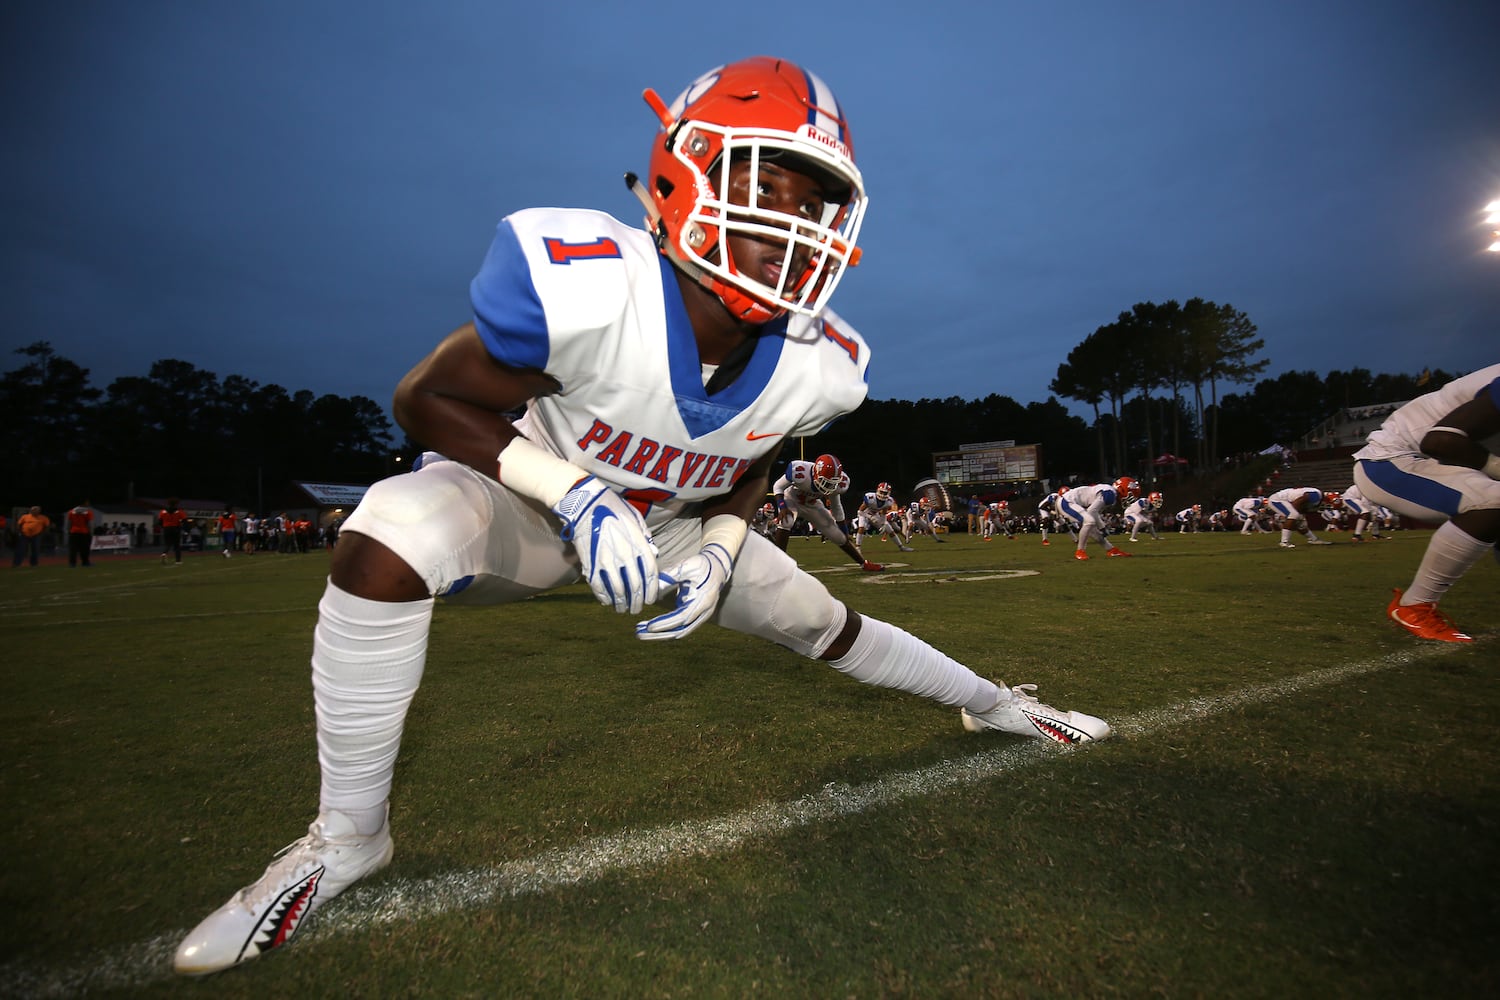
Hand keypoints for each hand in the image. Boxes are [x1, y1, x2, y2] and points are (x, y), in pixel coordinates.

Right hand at [552, 476, 657, 613]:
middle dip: (637, 601)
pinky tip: (607, 602)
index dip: (651, 590)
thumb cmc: (612, 508)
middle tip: (636, 608)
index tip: (650, 599)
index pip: (650, 574)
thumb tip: (654, 554)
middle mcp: (625, 555)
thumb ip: (645, 538)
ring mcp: (607, 561)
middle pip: (635, 586)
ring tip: (623, 609)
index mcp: (639, 543)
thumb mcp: (635, 519)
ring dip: (621, 603)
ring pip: (617, 590)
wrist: (585, 504)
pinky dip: (604, 597)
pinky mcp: (590, 563)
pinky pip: (599, 586)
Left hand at [635, 543, 732, 640]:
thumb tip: (652, 588)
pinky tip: (650, 628)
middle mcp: (704, 612)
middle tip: (639, 633)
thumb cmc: (702, 565)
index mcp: (704, 600)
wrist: (717, 568)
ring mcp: (701, 617)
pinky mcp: (696, 617)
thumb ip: (669, 576)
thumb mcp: (686, 566)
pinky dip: (665, 629)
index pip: (683, 617)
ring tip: (641, 632)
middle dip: (659, 634)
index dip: (666, 623)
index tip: (649, 626)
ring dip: (660, 634)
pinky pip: (680, 627)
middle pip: (681, 630)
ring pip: (680, 632)